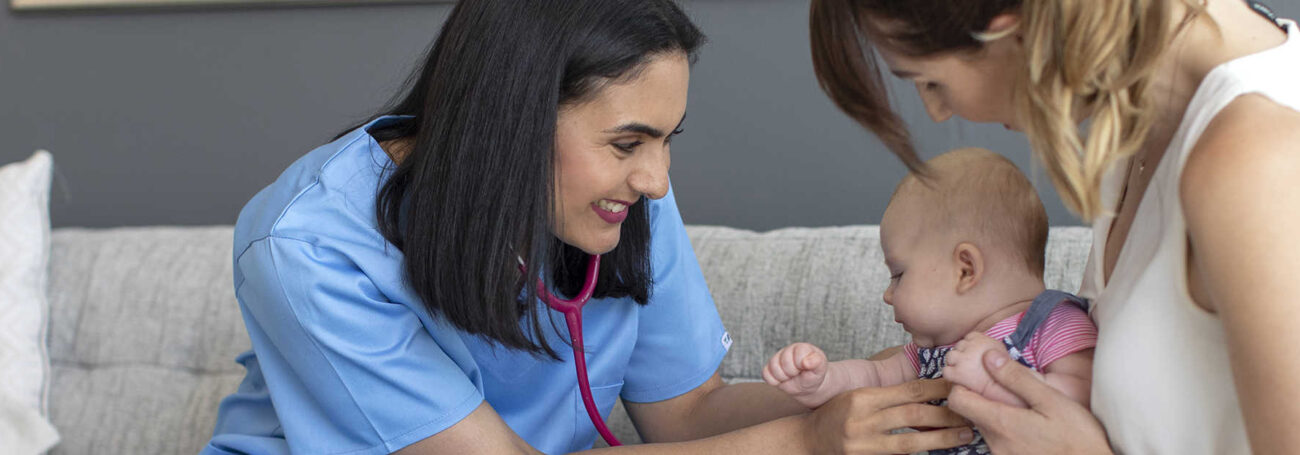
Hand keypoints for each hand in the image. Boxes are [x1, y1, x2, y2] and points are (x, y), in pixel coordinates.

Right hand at [763, 343, 831, 406]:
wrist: (808, 386)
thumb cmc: (814, 375)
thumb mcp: (820, 370)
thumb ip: (817, 362)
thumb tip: (807, 361)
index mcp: (801, 348)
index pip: (796, 355)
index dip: (801, 366)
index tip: (806, 369)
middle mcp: (787, 350)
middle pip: (784, 362)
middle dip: (792, 373)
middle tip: (799, 374)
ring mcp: (777, 359)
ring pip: (773, 367)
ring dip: (783, 377)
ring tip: (791, 377)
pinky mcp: (769, 368)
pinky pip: (765, 374)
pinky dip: (774, 381)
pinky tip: (783, 380)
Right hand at [803, 379, 973, 454]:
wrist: (807, 441)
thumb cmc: (835, 415)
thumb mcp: (857, 396)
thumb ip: (888, 395)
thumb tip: (928, 392)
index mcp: (862, 398)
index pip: (908, 390)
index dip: (938, 388)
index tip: (960, 387)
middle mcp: (862, 421)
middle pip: (913, 415)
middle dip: (947, 414)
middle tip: (972, 413)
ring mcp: (863, 446)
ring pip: (910, 443)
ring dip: (941, 439)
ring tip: (964, 436)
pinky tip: (938, 453)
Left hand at [942, 333, 1011, 403]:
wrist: (1004, 390)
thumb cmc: (1006, 375)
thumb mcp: (1003, 354)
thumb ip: (992, 348)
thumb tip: (985, 349)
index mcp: (983, 340)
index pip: (969, 337)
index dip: (970, 347)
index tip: (975, 355)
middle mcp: (972, 347)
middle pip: (958, 346)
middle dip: (962, 355)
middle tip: (969, 366)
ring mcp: (963, 359)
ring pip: (950, 357)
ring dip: (955, 364)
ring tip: (964, 372)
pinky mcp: (957, 373)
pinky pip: (946, 371)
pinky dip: (951, 376)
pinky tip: (959, 380)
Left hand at [947, 349, 1110, 454]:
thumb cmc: (1078, 436)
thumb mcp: (1051, 400)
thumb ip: (1017, 378)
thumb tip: (988, 357)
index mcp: (1001, 423)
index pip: (958, 400)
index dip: (962, 385)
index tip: (977, 377)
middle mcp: (994, 444)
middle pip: (973, 414)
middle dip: (984, 400)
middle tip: (1008, 390)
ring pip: (987, 429)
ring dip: (999, 417)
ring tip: (1024, 411)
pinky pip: (1000, 443)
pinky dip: (1008, 433)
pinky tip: (1030, 429)